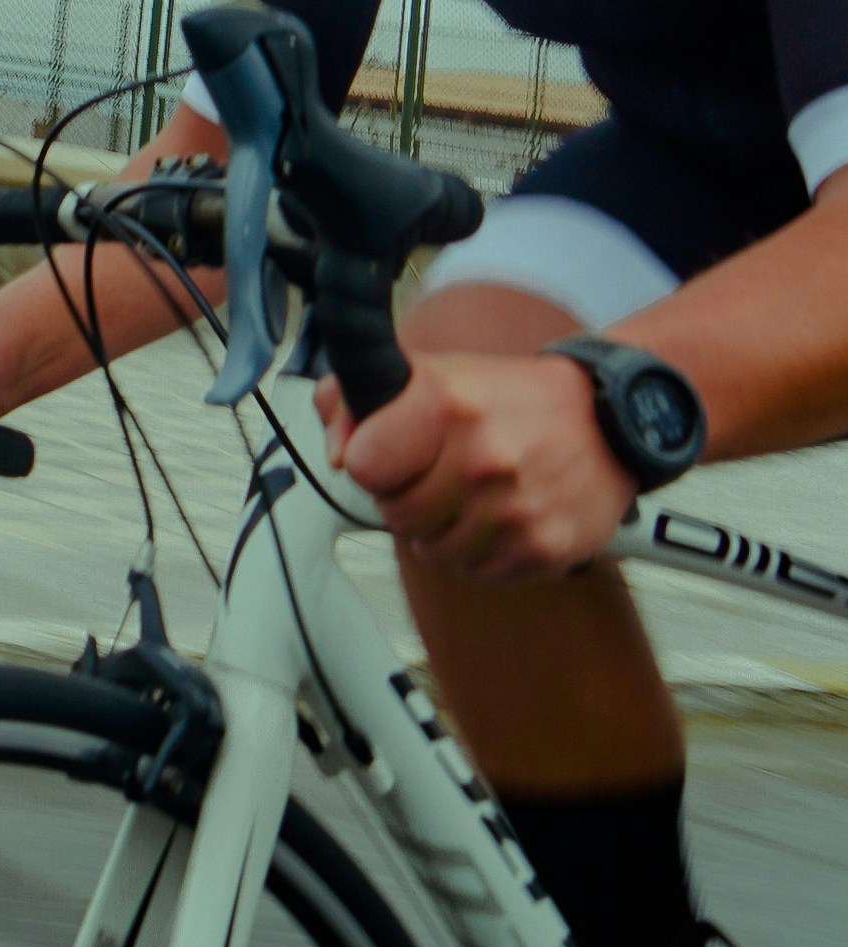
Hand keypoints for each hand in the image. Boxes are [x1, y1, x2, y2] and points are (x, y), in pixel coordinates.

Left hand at [321, 352, 634, 579]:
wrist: (611, 419)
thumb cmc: (515, 398)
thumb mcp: (437, 372)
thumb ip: (362, 397)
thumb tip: (334, 448)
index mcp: (447, 402)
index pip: (362, 463)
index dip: (370, 462)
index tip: (388, 454)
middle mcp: (481, 456)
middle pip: (395, 514)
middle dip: (407, 497)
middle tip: (441, 473)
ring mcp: (514, 507)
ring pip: (433, 551)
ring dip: (444, 530)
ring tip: (475, 494)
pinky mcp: (543, 548)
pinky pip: (478, 574)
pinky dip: (483, 553)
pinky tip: (503, 517)